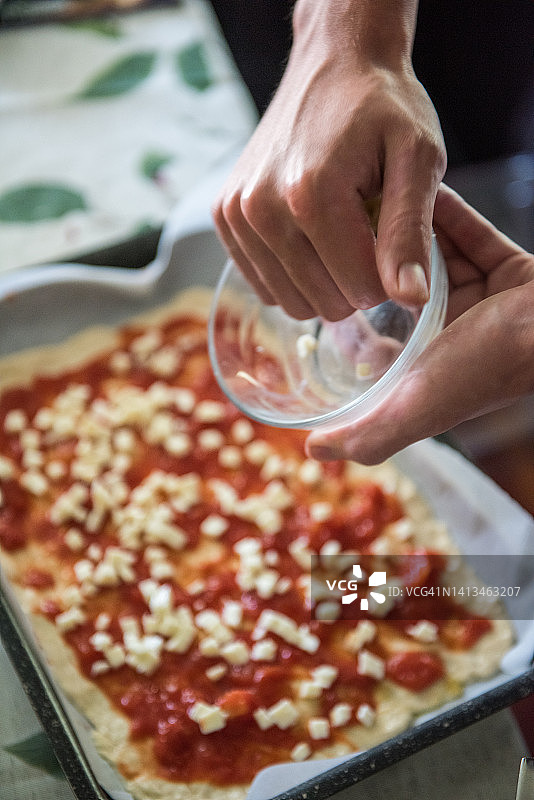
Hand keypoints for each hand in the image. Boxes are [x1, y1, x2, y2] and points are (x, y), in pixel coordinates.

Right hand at [212, 0, 445, 321]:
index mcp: (311, 195)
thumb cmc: (382, 108)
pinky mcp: (224, 218)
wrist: (334, 64)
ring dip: (323, 280)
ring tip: (339, 230)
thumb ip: (411, 233)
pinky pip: (265, 285)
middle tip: (366, 230)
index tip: (393, 237)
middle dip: (355, 280)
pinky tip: (310, 237)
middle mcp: (262, 210)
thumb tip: (411, 299)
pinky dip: (293, 274)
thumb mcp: (418, 159)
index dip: (388, 274)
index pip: (360, 290)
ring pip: (291, 301)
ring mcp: (236, 215)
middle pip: (324, 303)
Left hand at [306, 184, 533, 463]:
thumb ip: (368, 436)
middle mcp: (451, 334)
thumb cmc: (486, 368)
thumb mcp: (416, 410)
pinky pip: (466, 233)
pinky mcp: (506, 267)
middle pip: (401, 297)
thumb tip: (313, 450)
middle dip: (371, 270)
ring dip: (402, 234)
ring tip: (365, 202)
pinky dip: (443, 213)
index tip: (317, 291)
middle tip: (333, 236)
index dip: (352, 325)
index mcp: (428, 368)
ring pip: (430, 261)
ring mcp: (480, 300)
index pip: (379, 346)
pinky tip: (409, 188)